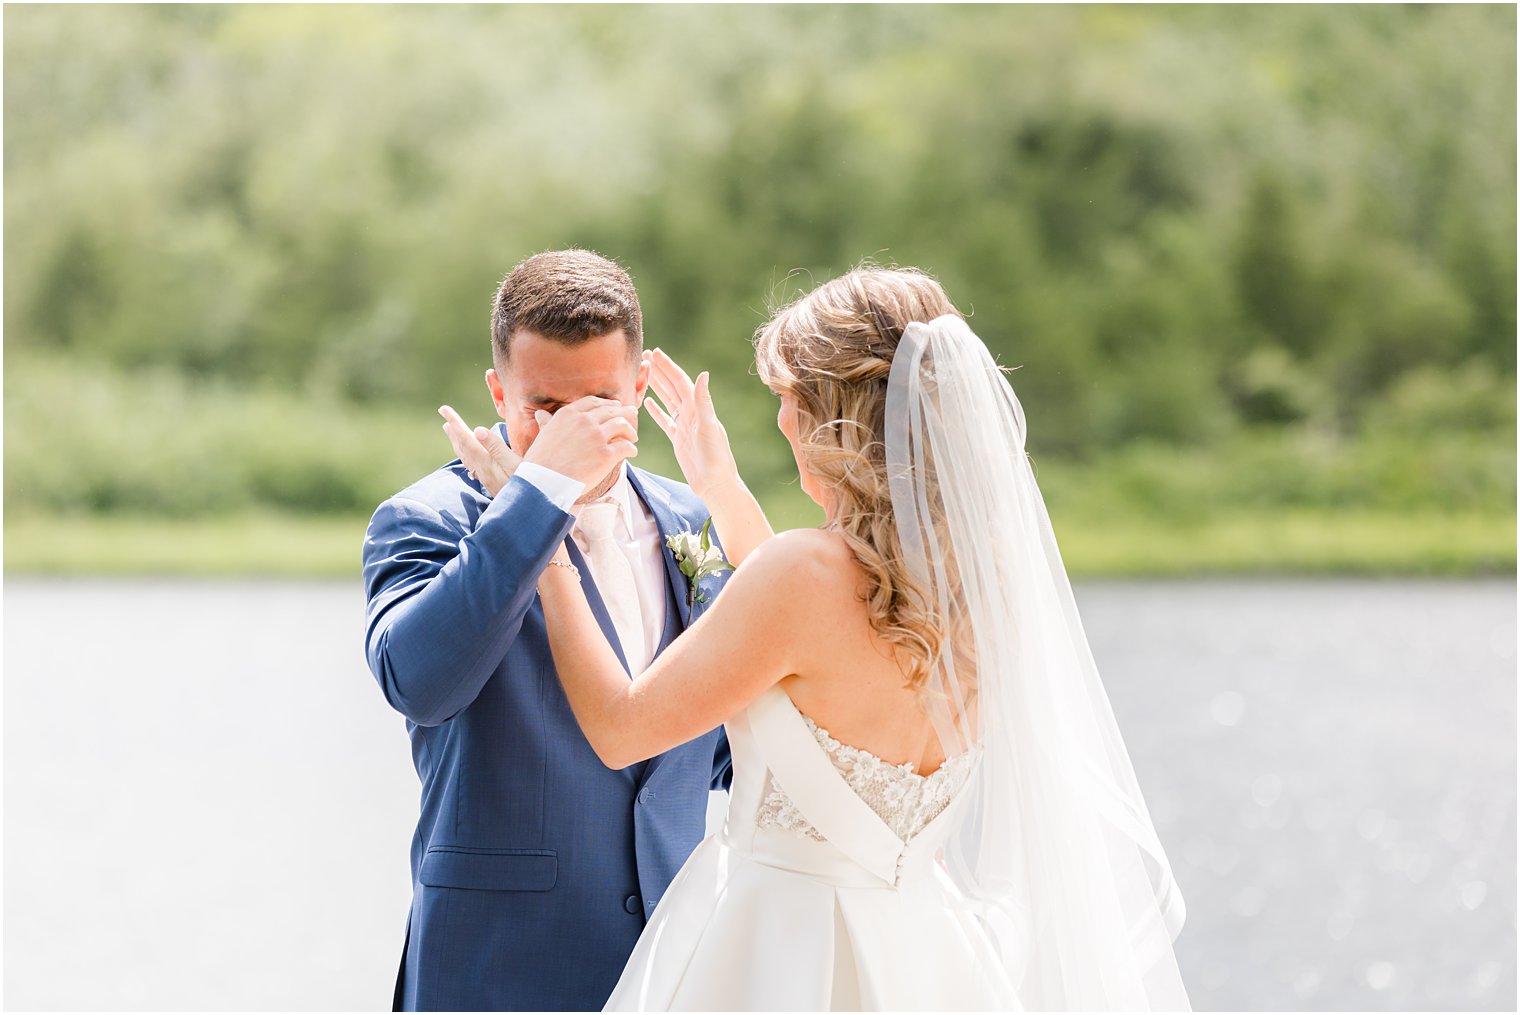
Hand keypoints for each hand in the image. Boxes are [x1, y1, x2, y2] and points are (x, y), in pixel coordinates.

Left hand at [439, 406, 523, 496]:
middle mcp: (482, 469)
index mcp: (487, 462)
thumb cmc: (529, 486)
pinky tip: (469, 455)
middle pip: (463, 447)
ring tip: (450, 431)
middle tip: (443, 414)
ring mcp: (486, 477)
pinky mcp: (492, 482)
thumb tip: (478, 430)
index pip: (467, 439)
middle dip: (454, 429)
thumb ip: (497, 448)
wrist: (531, 511)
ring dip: (458, 441)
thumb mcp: (516, 464)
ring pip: (466, 455)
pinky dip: (467, 453)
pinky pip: (473, 463)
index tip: (444, 410)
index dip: (455, 424)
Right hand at [522, 395, 639, 489]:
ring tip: (632, 437)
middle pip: (612, 411)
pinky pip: (626, 447)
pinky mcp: (606, 455)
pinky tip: (632, 452)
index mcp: (569, 414)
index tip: (616, 406)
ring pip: (622, 425)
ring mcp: (597, 437)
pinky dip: (631, 449)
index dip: (608, 404)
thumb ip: (547, 423)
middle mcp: (585, 421)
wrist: (544, 481)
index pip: (594, 402)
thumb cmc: (540, 461)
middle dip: (625, 413)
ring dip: (630, 431)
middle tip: (632, 416)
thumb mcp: (543, 435)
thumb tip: (540, 414)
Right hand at [643, 348, 740, 502]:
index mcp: (698, 407)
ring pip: (667, 401)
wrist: (715, 483)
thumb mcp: (709, 426)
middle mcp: (691, 413)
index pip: (680, 381)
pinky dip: (656, 411)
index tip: (654, 352)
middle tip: (645, 356)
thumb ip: (704, 400)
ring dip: (656, 386)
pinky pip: (665, 421)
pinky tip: (647, 403)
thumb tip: (704, 374)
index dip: (667, 366)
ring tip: (644, 373)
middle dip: (659, 371)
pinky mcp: (678, 439)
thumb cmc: (716, 457)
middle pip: (672, 387)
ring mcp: (684, 426)